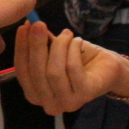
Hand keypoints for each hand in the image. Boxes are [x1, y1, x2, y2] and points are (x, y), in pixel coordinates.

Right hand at [13, 23, 128, 115]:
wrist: (107, 68)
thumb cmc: (78, 60)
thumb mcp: (54, 51)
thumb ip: (41, 44)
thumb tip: (28, 25)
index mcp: (36, 94)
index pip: (22, 72)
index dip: (21, 48)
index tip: (23, 27)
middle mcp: (49, 103)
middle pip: (36, 72)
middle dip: (36, 45)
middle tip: (39, 24)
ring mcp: (67, 102)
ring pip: (54, 71)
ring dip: (59, 46)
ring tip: (66, 33)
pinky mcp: (85, 94)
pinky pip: (72, 68)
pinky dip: (73, 49)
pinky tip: (77, 40)